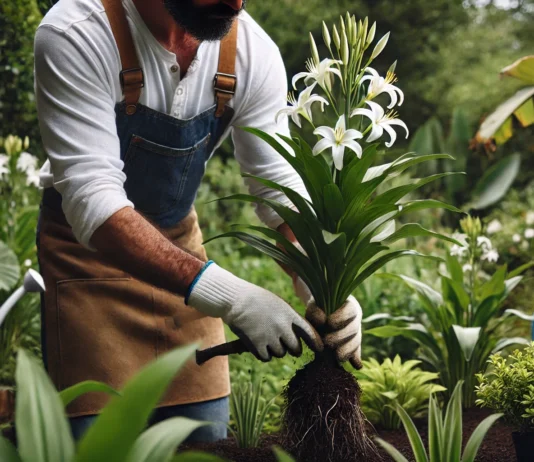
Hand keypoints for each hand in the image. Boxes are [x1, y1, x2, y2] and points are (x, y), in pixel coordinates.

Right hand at [186, 262, 323, 361]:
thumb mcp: (278, 304)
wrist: (236, 300)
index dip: (316, 343)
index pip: (309, 333)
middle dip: (291, 348)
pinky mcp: (257, 345)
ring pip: (280, 354)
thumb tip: (298, 338)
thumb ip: (289, 320)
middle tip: (282, 342)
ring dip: (274, 350)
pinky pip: (266, 357)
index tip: (320, 349)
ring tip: (264, 336)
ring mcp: (270, 337)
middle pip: (295, 349)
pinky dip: (262, 353)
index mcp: (290, 315)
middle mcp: (283, 327)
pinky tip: (257, 343)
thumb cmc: (258, 300)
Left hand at [303, 288, 362, 369]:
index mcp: (349, 306)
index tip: (329, 323)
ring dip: (347, 350)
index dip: (342, 317)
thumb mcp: (314, 306)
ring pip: (356, 342)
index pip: (351, 310)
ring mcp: (356, 334)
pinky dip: (355, 359)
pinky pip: (357, 353)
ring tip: (337, 357)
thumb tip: (322, 321)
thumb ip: (315, 311)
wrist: (320, 316)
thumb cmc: (317, 309)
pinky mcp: (353, 347)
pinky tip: (356, 365)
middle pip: (354, 329)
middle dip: (341, 337)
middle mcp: (355, 320)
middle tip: (327, 342)